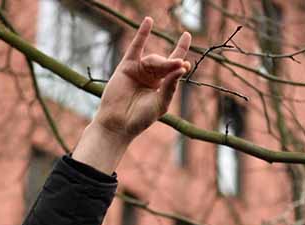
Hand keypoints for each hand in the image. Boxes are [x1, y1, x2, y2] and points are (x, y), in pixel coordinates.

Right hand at [71, 18, 190, 172]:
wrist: (118, 124)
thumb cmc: (140, 119)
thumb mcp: (160, 103)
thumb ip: (171, 85)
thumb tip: (181, 65)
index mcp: (161, 86)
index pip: (174, 66)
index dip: (180, 52)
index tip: (187, 35)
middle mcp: (150, 76)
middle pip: (165, 63)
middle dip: (171, 64)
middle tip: (179, 65)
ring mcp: (138, 70)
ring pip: (154, 59)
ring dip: (162, 62)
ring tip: (169, 66)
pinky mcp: (127, 67)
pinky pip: (136, 47)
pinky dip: (142, 34)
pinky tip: (149, 21)